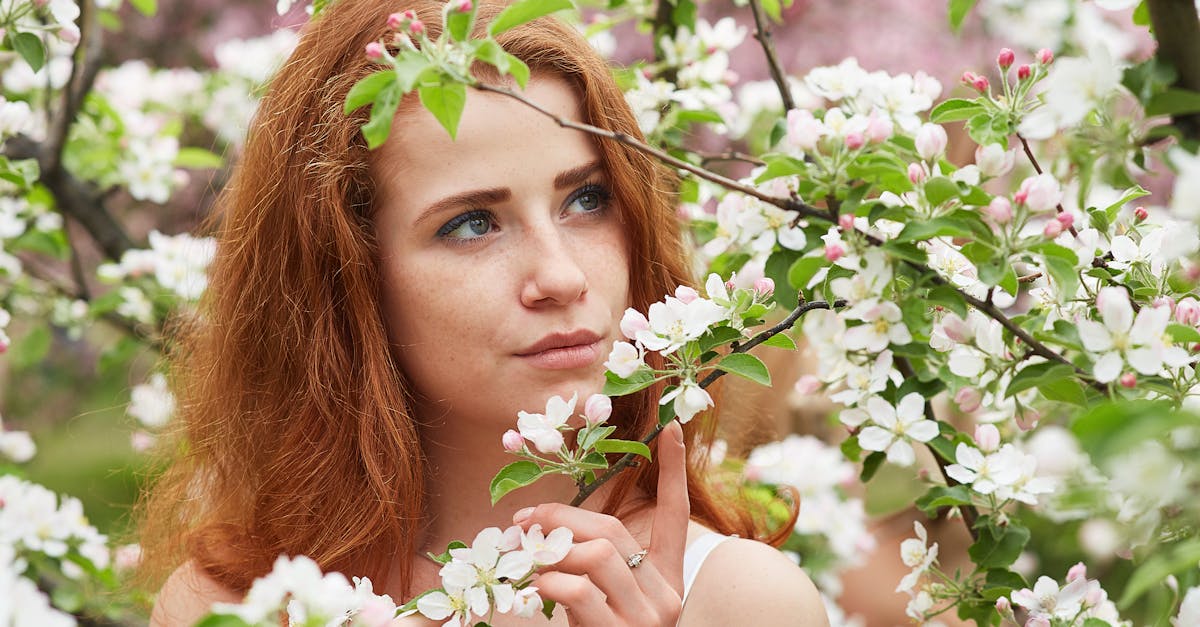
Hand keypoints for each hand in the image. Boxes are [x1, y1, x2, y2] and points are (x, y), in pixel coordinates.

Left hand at [512, 420, 689, 625]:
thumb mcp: (605, 610)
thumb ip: (589, 573)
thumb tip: (545, 537)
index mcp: (667, 583)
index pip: (675, 517)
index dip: (673, 472)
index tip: (669, 429)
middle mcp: (664, 597)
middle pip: (615, 532)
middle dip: (562, 518)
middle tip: (521, 523)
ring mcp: (648, 619)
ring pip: (600, 555)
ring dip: (552, 550)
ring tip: (522, 560)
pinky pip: (582, 592)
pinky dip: (550, 583)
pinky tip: (533, 587)